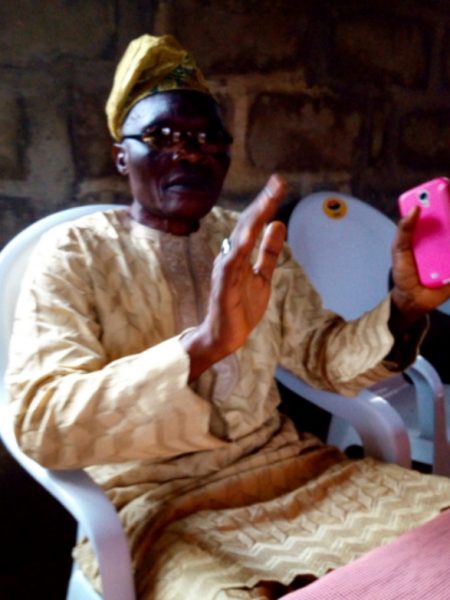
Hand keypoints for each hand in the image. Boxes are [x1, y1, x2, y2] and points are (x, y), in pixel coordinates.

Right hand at [182, 174, 286, 380]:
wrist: (224, 338)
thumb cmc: (240, 308)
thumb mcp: (261, 276)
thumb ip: (268, 252)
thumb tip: (278, 224)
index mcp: (239, 254)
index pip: (254, 225)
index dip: (266, 204)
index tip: (279, 184)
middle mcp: (229, 257)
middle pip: (246, 225)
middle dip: (262, 203)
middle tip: (277, 181)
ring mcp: (225, 271)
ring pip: (239, 240)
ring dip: (253, 219)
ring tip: (267, 200)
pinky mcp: (223, 288)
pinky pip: (230, 266)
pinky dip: (239, 250)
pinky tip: (248, 237)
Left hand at [391, 206, 449, 324]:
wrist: (412, 299)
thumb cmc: (405, 272)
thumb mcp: (400, 250)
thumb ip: (405, 230)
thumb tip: (415, 208)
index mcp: (431, 231)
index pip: (443, 208)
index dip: (447, 196)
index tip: (448, 186)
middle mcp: (446, 238)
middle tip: (448, 207)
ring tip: (447, 237)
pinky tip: (449, 260)